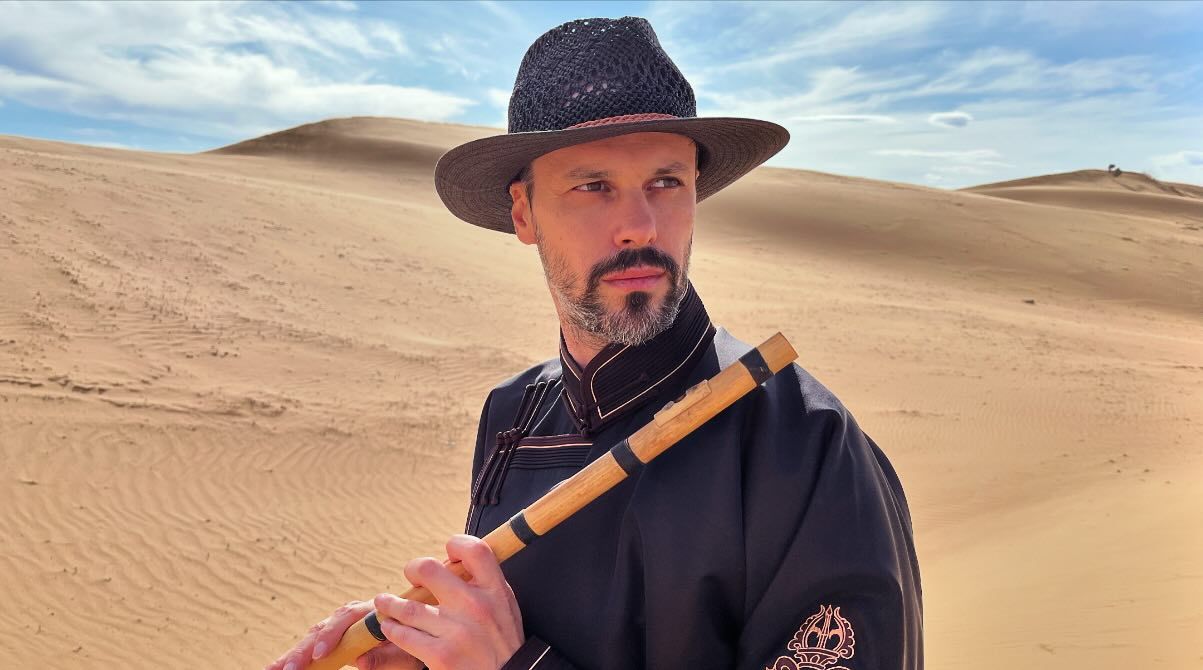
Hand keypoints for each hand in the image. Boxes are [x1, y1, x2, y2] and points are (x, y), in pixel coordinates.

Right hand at [265, 599, 420, 669]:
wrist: (412, 632)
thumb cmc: (410, 643)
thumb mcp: (405, 653)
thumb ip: (385, 656)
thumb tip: (360, 662)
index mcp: (370, 612)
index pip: (346, 619)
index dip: (331, 635)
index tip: (321, 654)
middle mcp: (350, 614)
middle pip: (322, 628)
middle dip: (304, 650)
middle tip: (289, 669)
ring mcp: (338, 624)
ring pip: (311, 636)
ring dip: (292, 654)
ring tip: (272, 669)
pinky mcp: (330, 635)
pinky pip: (310, 645)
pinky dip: (293, 656)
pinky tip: (275, 667)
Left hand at [374, 534, 523, 669]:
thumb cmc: (503, 641)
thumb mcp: (505, 605)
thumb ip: (485, 582)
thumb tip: (457, 561)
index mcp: (495, 590)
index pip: (474, 550)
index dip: (456, 544)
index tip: (447, 553)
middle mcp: (475, 606)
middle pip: (430, 570)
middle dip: (413, 569)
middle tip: (411, 576)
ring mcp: (456, 630)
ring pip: (408, 606)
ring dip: (390, 604)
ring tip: (384, 602)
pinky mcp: (440, 655)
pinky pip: (404, 635)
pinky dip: (392, 629)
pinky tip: (390, 626)